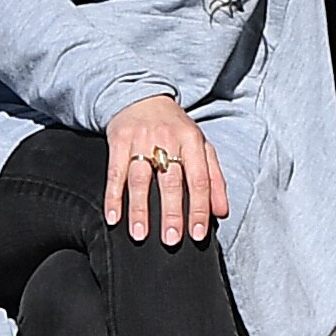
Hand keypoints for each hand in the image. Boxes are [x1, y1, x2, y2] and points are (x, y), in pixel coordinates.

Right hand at [103, 94, 229, 245]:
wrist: (142, 96)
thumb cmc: (175, 128)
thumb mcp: (200, 146)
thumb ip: (214, 178)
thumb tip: (222, 211)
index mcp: (192, 141)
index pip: (200, 179)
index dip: (200, 208)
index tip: (198, 234)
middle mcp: (167, 140)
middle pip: (170, 182)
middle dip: (172, 213)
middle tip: (172, 240)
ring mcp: (141, 140)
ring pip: (140, 179)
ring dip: (140, 209)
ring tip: (140, 234)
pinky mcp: (118, 141)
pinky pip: (114, 173)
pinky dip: (113, 197)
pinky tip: (114, 218)